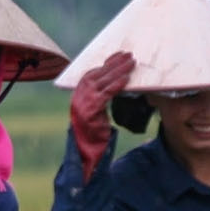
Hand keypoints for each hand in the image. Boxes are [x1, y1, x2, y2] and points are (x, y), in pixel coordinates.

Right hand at [70, 51, 134, 181]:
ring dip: (118, 71)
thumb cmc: (94, 136)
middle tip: (129, 55)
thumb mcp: (98, 113)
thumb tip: (119, 85)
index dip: (106, 64)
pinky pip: (105, 95)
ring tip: (132, 63)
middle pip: (97, 75)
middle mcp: (78, 97)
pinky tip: (126, 80)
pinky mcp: (88, 112)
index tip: (120, 55)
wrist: (85, 155)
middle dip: (114, 64)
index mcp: (79, 95)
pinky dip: (116, 85)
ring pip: (102, 82)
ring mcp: (81, 104)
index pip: (93, 74)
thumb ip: (103, 98)